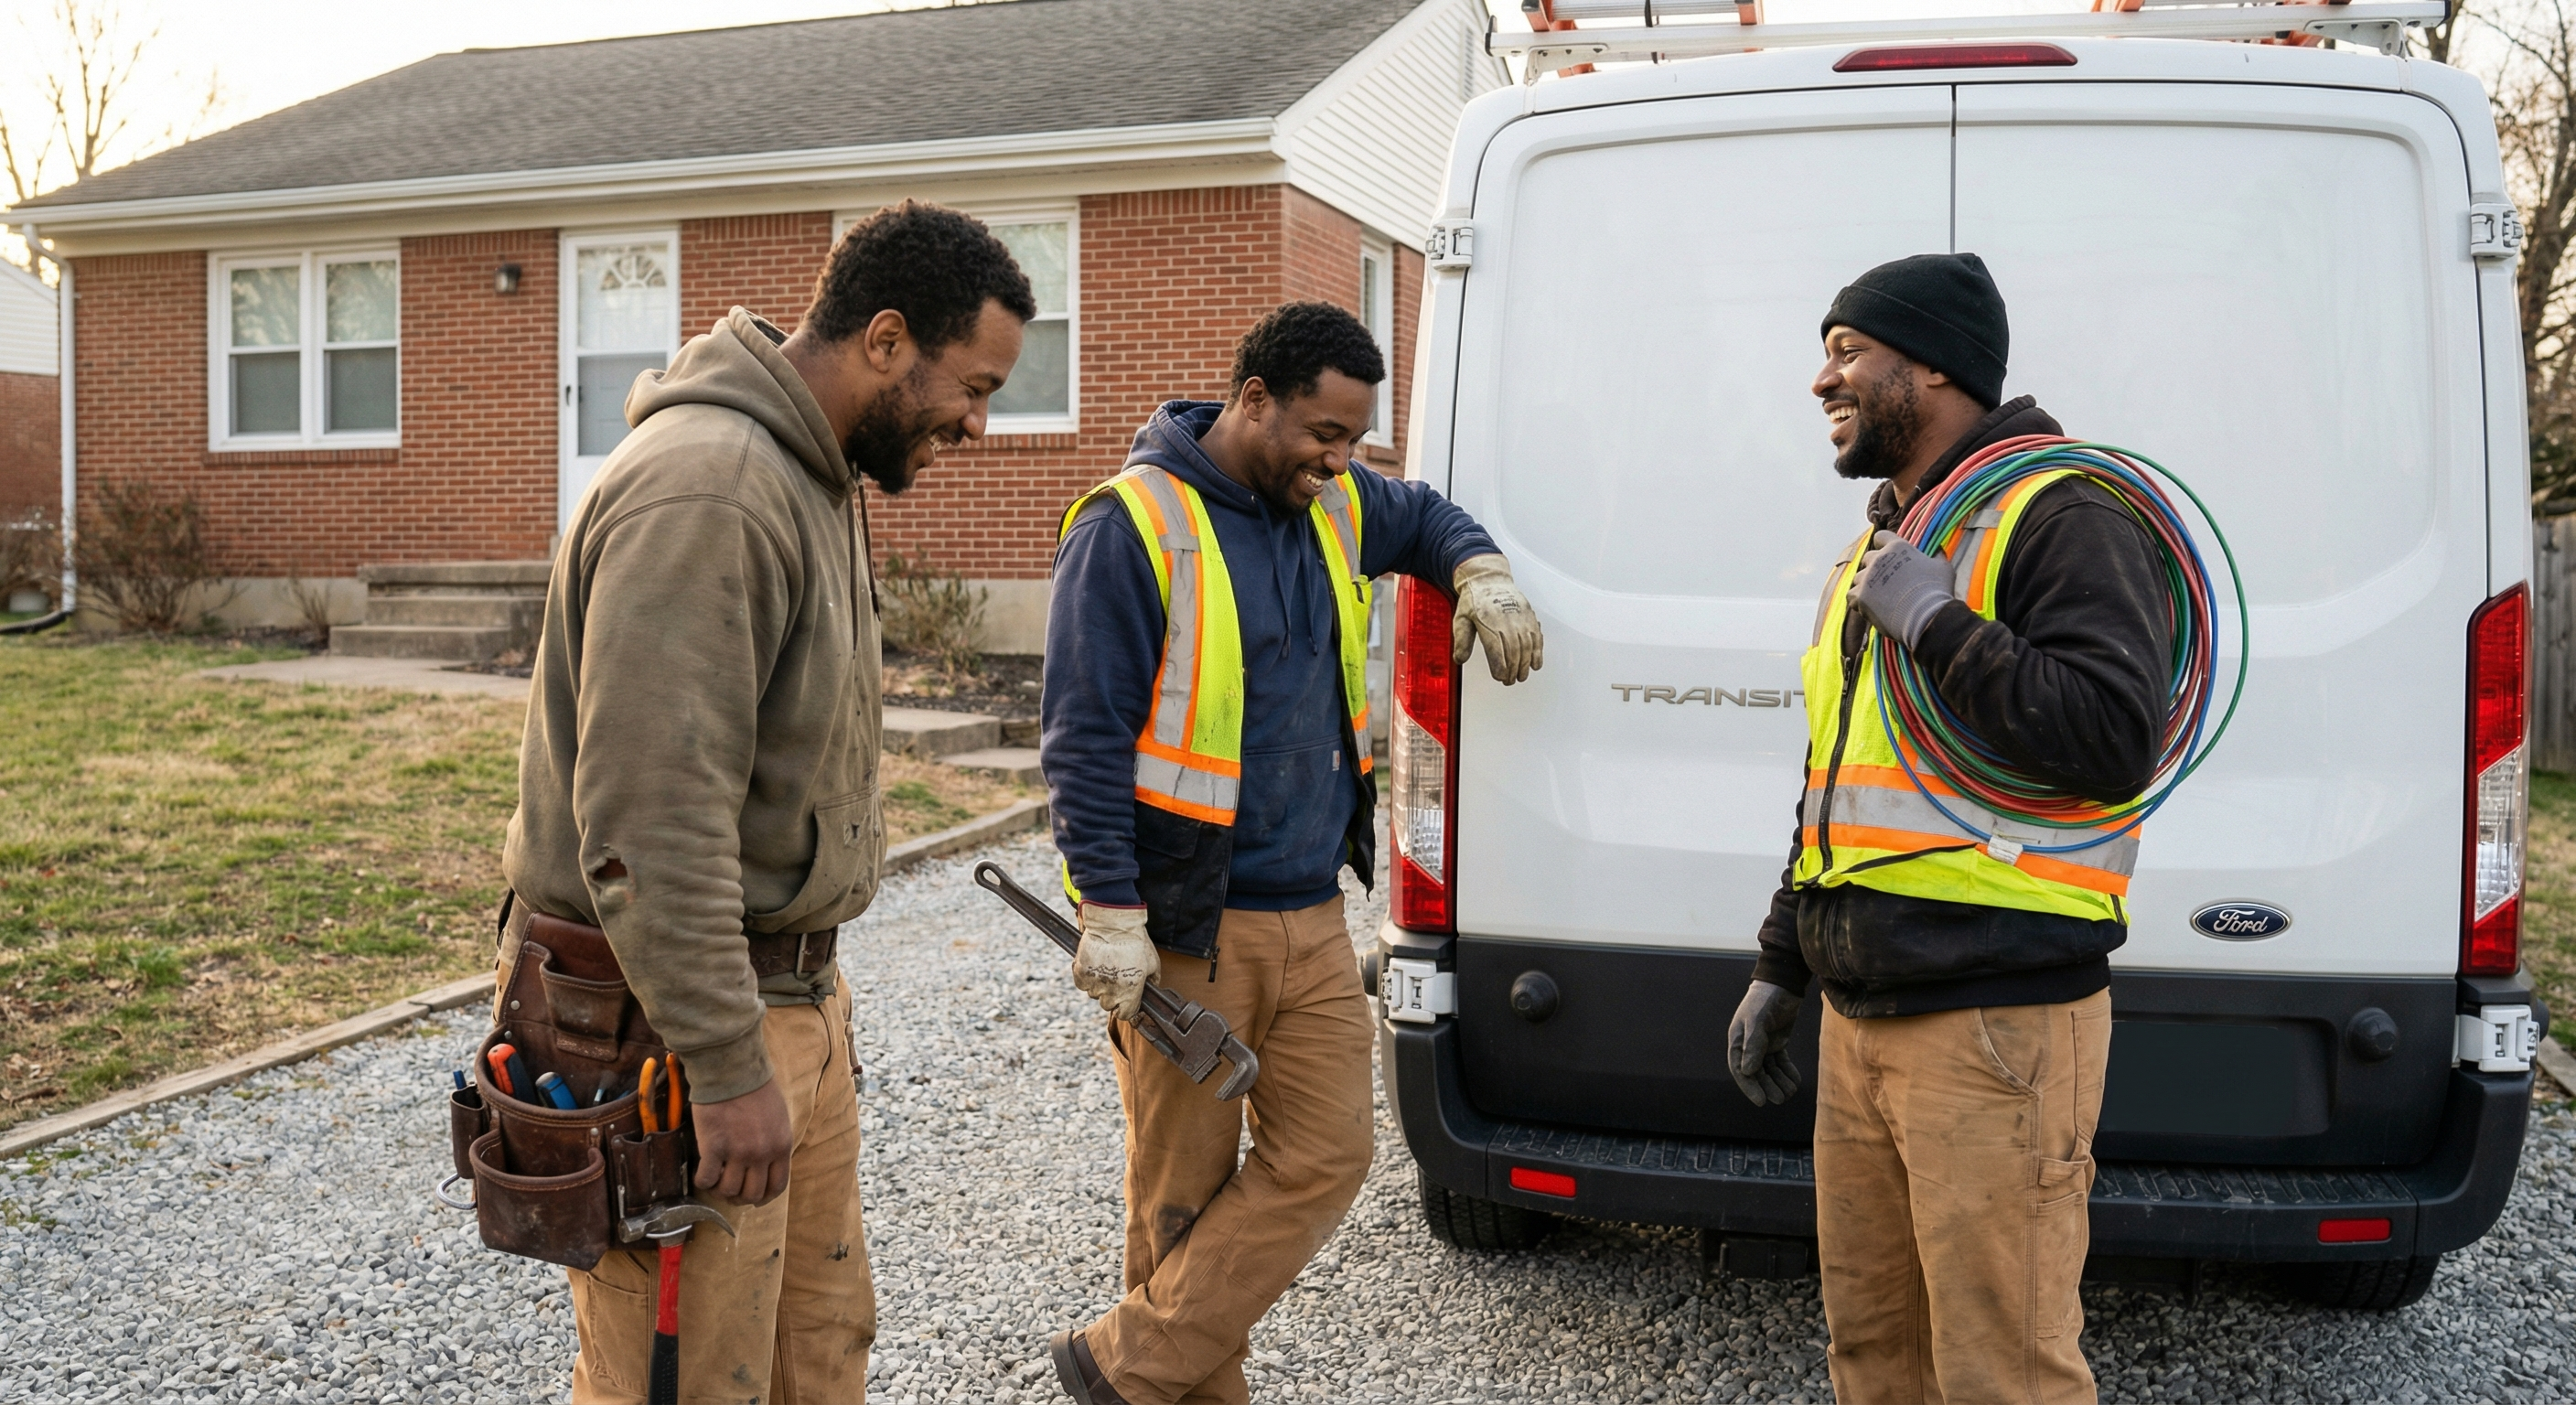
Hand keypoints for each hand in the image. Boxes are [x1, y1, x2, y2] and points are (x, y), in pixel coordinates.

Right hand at [691, 1077, 792, 1204]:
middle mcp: (762, 1154)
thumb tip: (765, 1163)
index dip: (764, 1198)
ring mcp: (738, 1153)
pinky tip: (702, 1172)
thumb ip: (774, 1142)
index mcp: (781, 1146)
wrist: (733, 1070)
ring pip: (728, 1190)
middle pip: (752, 1193)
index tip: (754, 1199)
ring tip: (715, 1180)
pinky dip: (703, 1181)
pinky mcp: (713, 1147)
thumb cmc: (755, 1088)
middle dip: (740, 1197)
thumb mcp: (778, 1117)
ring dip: (720, 1190)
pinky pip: (706, 1179)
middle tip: (730, 1191)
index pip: (777, 1186)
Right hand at [1072, 902, 1158, 1021]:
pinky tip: (1095, 964)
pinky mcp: (1081, 972)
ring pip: (1094, 993)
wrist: (1114, 923)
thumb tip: (1151, 990)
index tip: (1126, 998)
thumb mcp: (1153, 963)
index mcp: (1130, 992)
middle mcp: (1110, 992)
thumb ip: (1152, 982)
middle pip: (1108, 1004)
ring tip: (1106, 967)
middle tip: (1117, 978)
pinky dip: (1086, 976)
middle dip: (1112, 995)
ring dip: (1099, 985)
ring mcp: (1094, 983)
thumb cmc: (1136, 942)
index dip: (1126, 1007)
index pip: (1124, 1014)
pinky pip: (1082, 983)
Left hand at [1450, 554, 1543, 684]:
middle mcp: (1506, 619)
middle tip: (1510, 681)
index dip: (1500, 667)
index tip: (1500, 677)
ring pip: (1527, 645)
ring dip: (1526, 664)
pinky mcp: (1528, 615)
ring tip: (1522, 676)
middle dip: (1513, 670)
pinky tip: (1536, 663)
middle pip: (1514, 651)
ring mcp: (1520, 617)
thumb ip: (1461, 640)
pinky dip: (1538, 651)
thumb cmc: (1474, 600)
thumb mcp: (1461, 618)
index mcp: (1488, 621)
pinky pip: (1537, 636)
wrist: (1489, 578)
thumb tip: (1459, 659)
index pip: (1497, 650)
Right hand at [1726, 980, 1803, 1106]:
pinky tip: (1795, 1081)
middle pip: (1756, 1073)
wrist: (1783, 985)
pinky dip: (1787, 1072)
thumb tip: (1748, 1071)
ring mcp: (1763, 1044)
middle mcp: (1749, 1045)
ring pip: (1770, 1070)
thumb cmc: (1765, 1000)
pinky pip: (1781, 1062)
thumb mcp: (1757, 1020)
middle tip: (1781, 1099)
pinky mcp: (1777, 1042)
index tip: (1761, 1101)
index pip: (1740, 1070)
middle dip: (1768, 1087)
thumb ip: (1753, 1044)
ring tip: (1791, 1091)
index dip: (1750, 1087)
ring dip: (1779, 1081)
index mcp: (1738, 1041)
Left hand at [1850, 530, 1956, 647]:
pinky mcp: (1860, 596)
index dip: (1883, 544)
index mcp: (1897, 548)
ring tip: (1882, 599)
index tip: (1887, 554)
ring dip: (1867, 586)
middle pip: (1868, 558)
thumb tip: (1938, 549)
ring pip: (1859, 578)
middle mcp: (1879, 559)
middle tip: (1887, 583)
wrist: (1927, 617)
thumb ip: (1936, 555)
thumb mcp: (1942, 567)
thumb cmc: (1936, 591)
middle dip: (1875, 568)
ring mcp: (1867, 578)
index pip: (1881, 536)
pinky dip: (1859, 601)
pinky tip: (1872, 607)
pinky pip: (1852, 596)